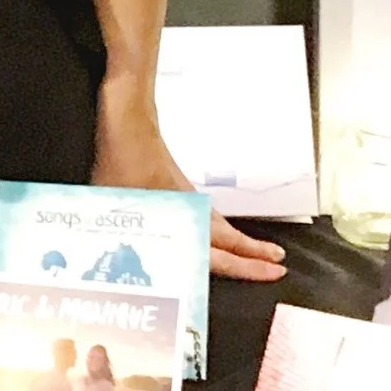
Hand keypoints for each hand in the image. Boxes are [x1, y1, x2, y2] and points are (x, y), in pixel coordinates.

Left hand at [92, 86, 285, 283]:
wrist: (129, 120)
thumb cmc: (120, 161)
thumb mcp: (114, 206)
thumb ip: (120, 236)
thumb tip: (111, 269)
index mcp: (180, 217)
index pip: (220, 250)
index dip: (247, 264)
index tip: (274, 270)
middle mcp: (190, 209)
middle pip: (229, 238)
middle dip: (254, 254)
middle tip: (278, 265)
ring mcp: (186, 196)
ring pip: (219, 224)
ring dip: (239, 240)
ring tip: (258, 252)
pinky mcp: (176, 187)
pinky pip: (205, 213)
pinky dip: (218, 227)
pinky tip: (213, 232)